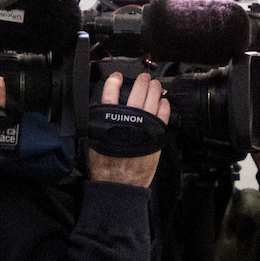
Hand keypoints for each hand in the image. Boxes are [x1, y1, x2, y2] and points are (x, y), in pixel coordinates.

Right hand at [88, 71, 168, 185]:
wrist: (119, 183)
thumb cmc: (106, 165)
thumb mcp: (94, 139)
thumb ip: (100, 122)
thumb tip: (105, 108)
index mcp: (109, 120)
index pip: (110, 94)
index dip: (114, 82)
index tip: (117, 77)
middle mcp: (128, 121)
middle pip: (137, 93)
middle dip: (141, 82)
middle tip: (143, 78)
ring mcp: (145, 127)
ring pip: (152, 100)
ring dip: (154, 89)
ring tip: (154, 84)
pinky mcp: (156, 136)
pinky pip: (163, 115)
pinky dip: (164, 106)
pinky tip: (163, 102)